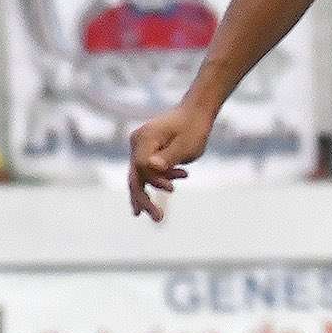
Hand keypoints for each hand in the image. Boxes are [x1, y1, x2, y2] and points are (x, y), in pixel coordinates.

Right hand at [128, 103, 213, 220]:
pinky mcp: (146, 151)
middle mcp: (137, 142)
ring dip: (148, 195)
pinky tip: (167, 193)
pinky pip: (145, 171)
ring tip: (157, 216)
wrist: (196, 113)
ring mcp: (139, 147)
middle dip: (144, 198)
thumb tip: (151, 167)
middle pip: (135, 174)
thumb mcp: (186, 145)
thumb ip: (168, 157)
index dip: (155, 180)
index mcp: (144, 138)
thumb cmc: (194, 128)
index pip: (141, 166)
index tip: (173, 189)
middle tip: (157, 218)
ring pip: (138, 176)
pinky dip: (155, 183)